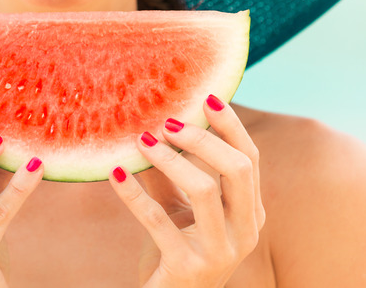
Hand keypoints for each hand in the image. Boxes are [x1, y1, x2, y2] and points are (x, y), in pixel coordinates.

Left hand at [109, 95, 264, 287]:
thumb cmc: (175, 249)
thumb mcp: (179, 206)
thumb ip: (173, 171)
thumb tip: (155, 124)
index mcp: (250, 213)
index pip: (250, 158)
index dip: (229, 126)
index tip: (205, 97)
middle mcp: (245, 232)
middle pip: (237, 169)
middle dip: (202, 138)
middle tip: (167, 123)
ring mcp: (220, 252)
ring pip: (205, 190)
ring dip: (170, 160)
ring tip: (141, 142)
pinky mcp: (189, 268)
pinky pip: (159, 221)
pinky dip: (135, 195)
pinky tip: (115, 175)